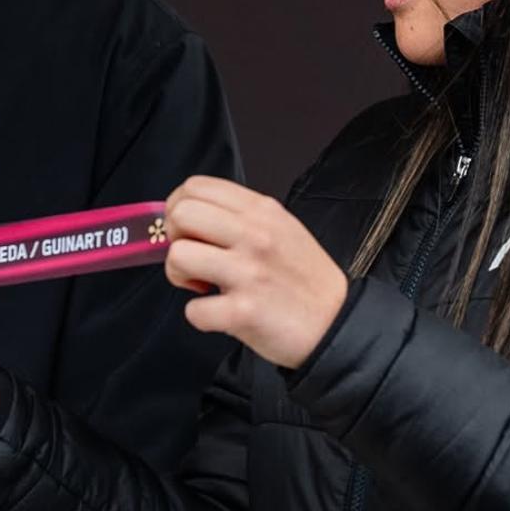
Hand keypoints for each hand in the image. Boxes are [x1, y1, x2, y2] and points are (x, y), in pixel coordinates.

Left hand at [164, 175, 349, 368]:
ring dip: (180, 276)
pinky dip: (200, 316)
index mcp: (261, 210)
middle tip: (192, 256)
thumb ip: (240, 216)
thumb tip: (188, 214)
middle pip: (181, 214)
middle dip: (174, 238)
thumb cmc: (303, 277)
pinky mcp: (243, 311)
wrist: (336, 324)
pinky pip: (193, 310)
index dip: (178, 206)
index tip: (186, 228)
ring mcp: (248, 272)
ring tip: (202, 284)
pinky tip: (219, 314)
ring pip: (178, 256)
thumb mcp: (281, 227)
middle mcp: (254, 235)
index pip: (196, 186)